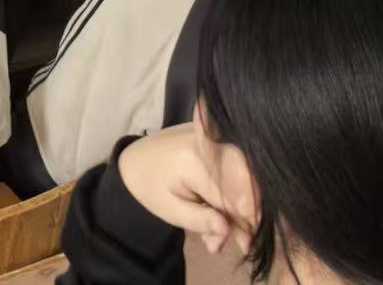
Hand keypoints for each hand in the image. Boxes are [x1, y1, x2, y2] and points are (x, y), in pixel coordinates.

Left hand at [117, 124, 254, 256]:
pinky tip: (215, 214)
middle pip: (245, 185)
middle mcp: (215, 143)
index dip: (245, 223)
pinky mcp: (221, 139)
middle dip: (240, 219)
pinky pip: (237, 169)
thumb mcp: (170, 210)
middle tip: (218, 242)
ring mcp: (219, 137)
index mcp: (198, 159)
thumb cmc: (149, 186)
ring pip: (244, 179)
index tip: (247, 246)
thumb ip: (200, 220)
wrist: (135, 158)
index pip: (233, 196)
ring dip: (234, 209)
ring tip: (211, 234)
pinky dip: (231, 194)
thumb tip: (228, 230)